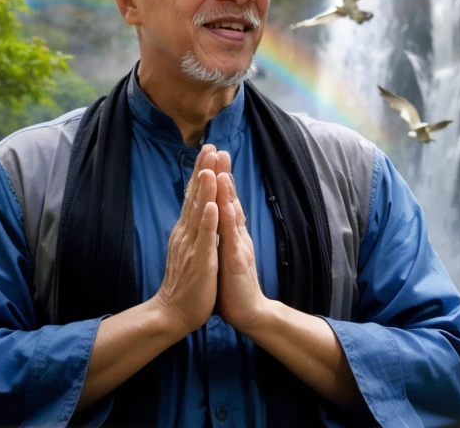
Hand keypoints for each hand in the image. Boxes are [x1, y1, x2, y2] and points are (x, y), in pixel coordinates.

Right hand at [153, 144, 219, 334]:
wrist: (172, 313)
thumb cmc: (185, 284)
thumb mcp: (188, 249)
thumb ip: (191, 230)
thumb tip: (195, 211)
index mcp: (186, 231)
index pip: (194, 196)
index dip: (201, 173)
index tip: (208, 151)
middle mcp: (186, 233)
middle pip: (195, 197)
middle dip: (203, 171)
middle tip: (210, 146)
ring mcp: (192, 246)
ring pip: (199, 213)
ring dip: (205, 190)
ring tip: (210, 167)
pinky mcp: (199, 261)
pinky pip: (205, 238)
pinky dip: (209, 221)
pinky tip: (214, 205)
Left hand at [215, 169, 270, 332]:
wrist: (247, 311)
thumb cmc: (232, 285)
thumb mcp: (224, 254)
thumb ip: (223, 234)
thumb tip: (217, 218)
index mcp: (230, 233)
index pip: (223, 200)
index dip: (218, 179)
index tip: (212, 157)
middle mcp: (236, 234)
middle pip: (229, 199)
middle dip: (223, 173)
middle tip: (218, 149)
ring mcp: (238, 245)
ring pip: (231, 212)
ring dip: (226, 189)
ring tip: (220, 167)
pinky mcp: (237, 259)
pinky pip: (230, 235)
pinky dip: (226, 217)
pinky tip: (222, 203)